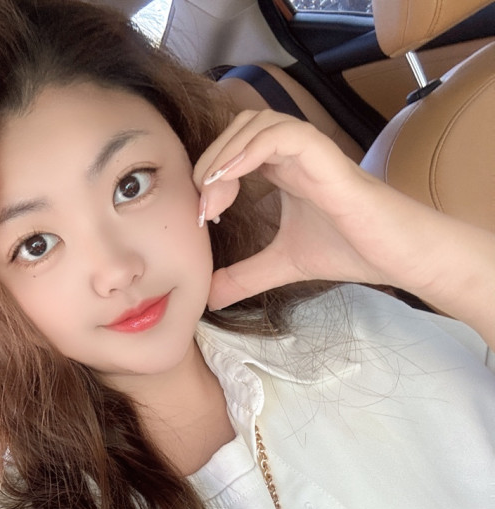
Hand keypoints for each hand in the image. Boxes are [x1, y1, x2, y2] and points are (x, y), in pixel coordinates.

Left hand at [193, 110, 494, 347]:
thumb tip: (208, 298)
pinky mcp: (326, 158)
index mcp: (281, 170)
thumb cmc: (347, 250)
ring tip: (213, 195)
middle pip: (238, 128)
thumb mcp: (280, 265)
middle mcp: (292, 154)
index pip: (233, 148)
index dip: (209, 173)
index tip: (201, 216)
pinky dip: (250, 149)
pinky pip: (283, 134)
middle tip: (203, 206)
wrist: (395, 257)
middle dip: (210, 161)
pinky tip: (232, 179)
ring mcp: (309, 152)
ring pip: (256, 122)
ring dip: (225, 154)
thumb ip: (244, 277)